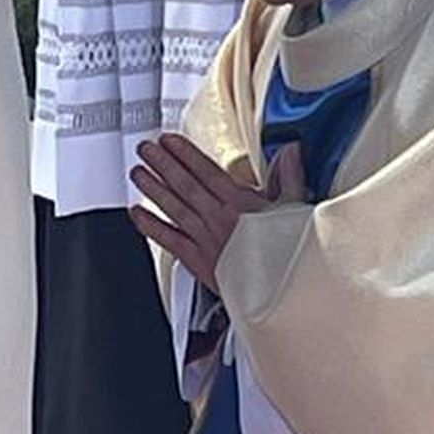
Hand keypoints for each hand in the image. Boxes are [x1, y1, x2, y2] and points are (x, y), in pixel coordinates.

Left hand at [130, 133, 306, 292]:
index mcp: (241, 204)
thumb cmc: (287, 254)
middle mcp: (219, 219)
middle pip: (185, 186)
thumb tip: (292, 151)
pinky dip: (152, 227)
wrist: (283, 292)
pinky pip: (170, 240)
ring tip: (138, 173)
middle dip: (163, 164)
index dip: (186, 154)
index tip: (170, 141)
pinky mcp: (199, 261)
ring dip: (153, 189)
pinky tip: (138, 215)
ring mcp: (206, 240)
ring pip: (174, 208)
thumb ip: (289, 177)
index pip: (207, 171)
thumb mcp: (294, 210)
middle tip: (146, 149)